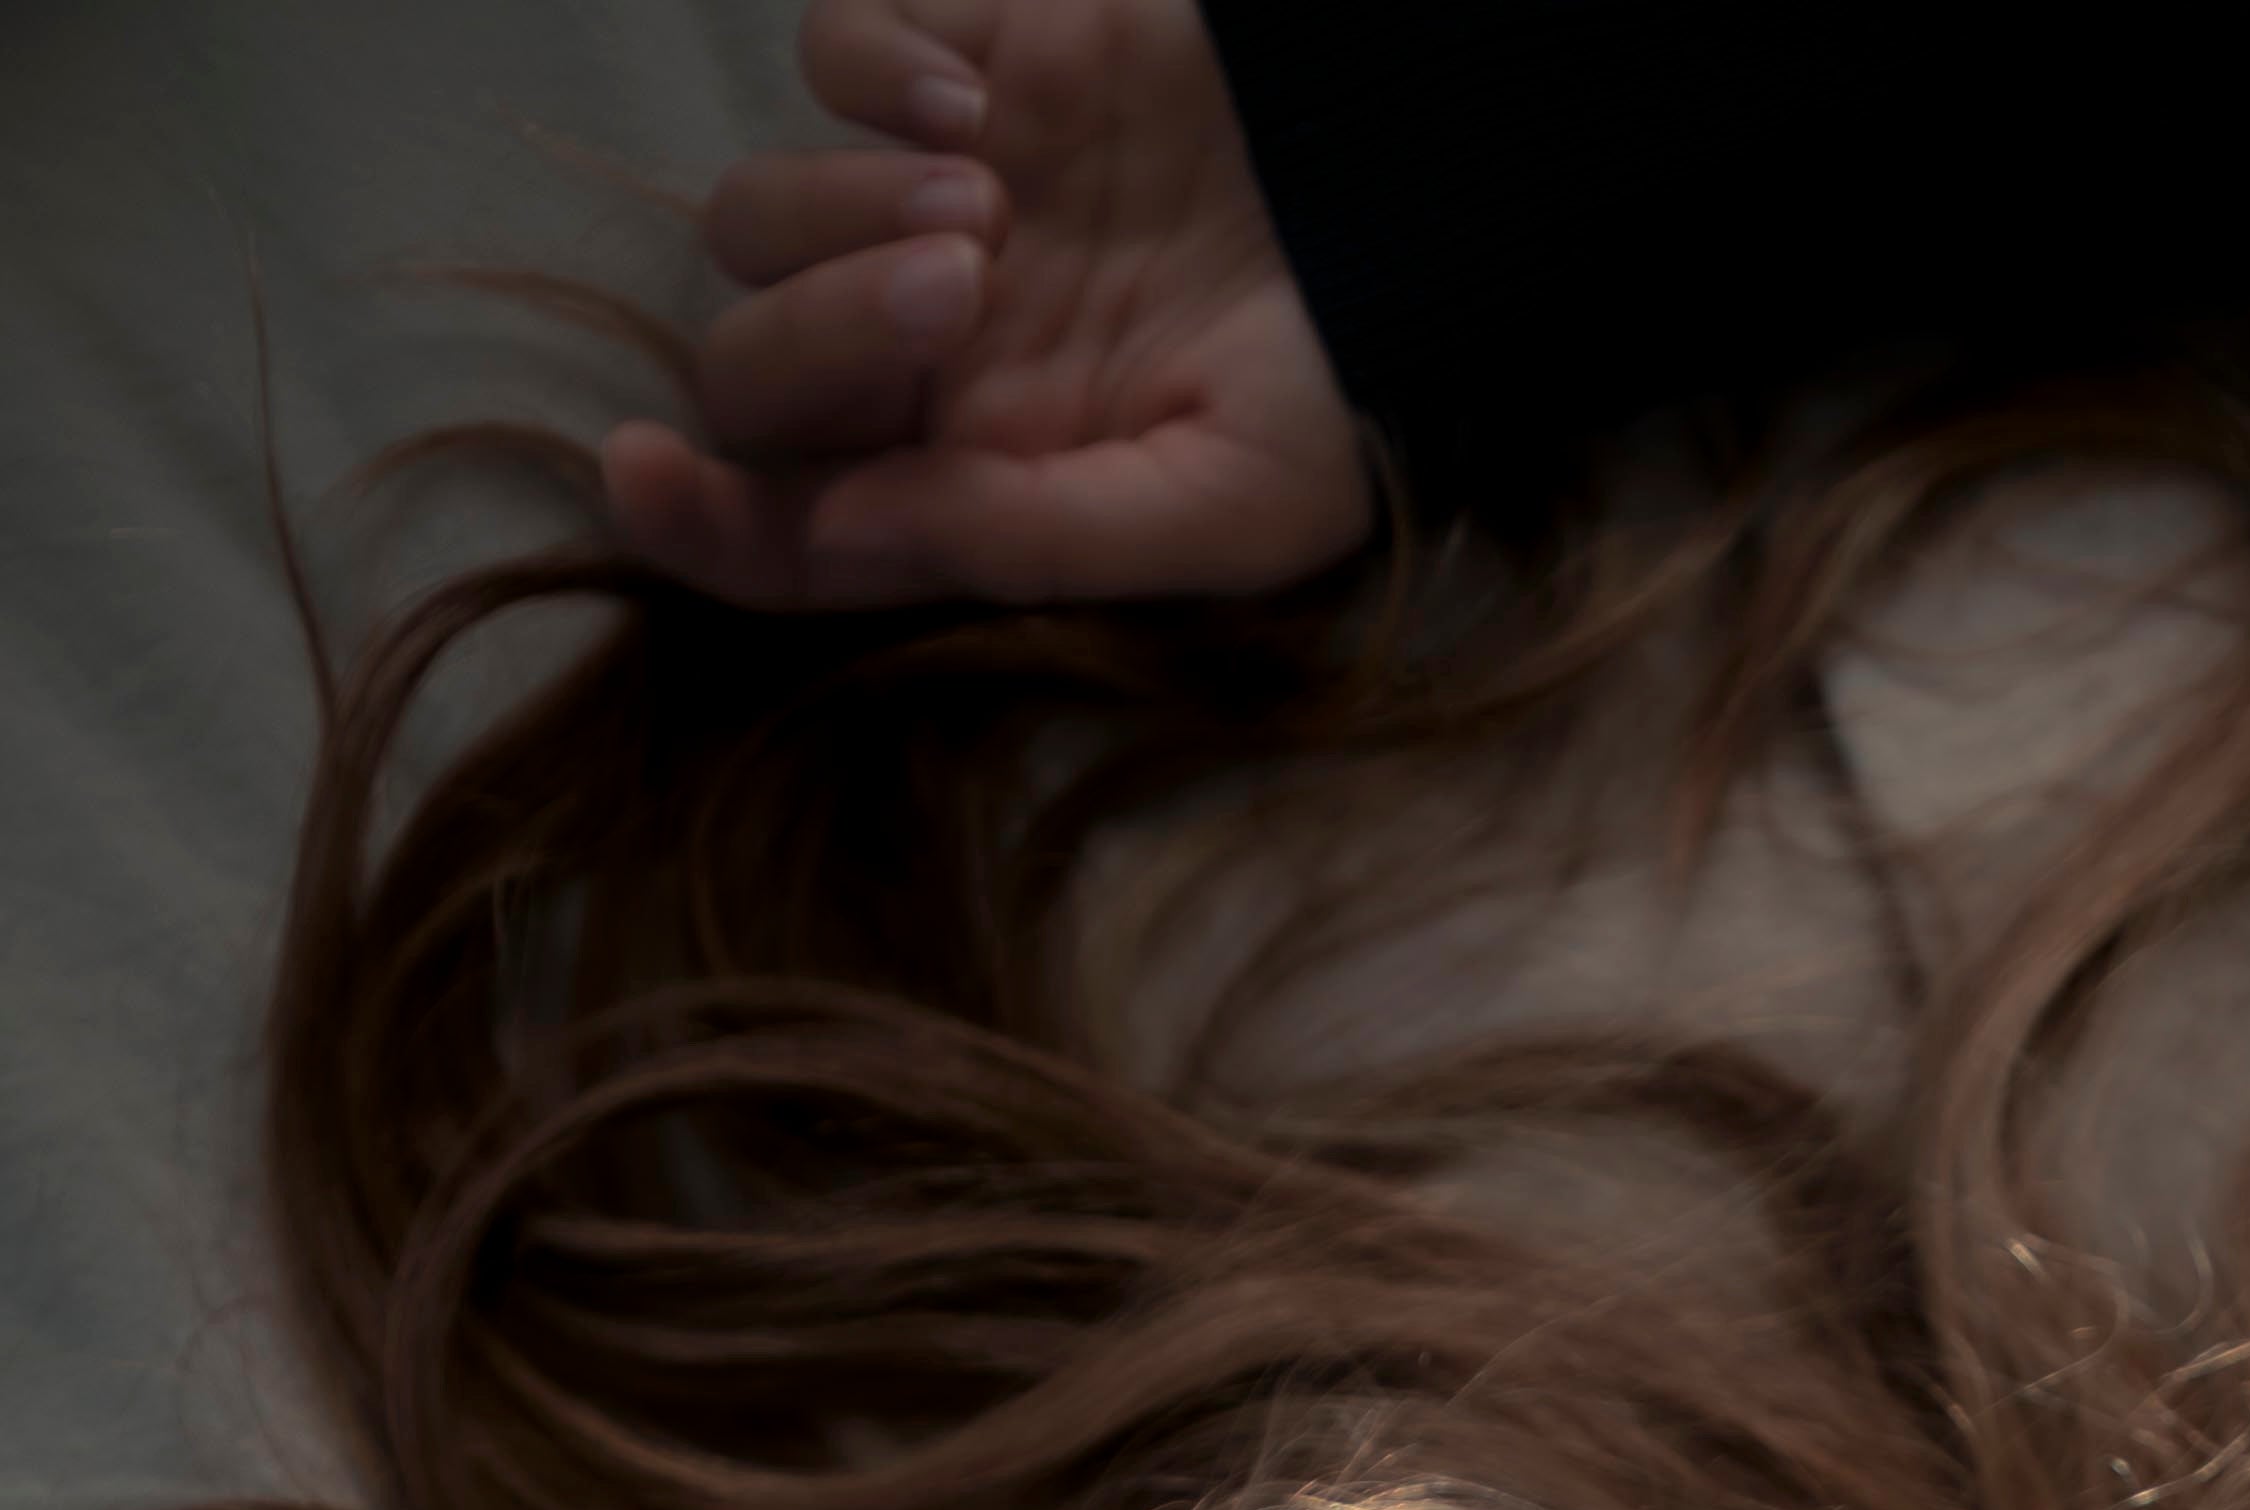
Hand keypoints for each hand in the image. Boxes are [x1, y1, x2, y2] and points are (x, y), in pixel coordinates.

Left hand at [605, 0, 1369, 610]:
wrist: (1428, 193)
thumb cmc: (1344, 382)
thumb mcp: (1218, 509)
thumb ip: (1021, 540)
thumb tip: (831, 536)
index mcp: (973, 487)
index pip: (782, 524)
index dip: (695, 520)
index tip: (643, 471)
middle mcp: (925, 361)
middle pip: (748, 368)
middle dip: (818, 337)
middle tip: (963, 292)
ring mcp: (930, 202)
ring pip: (756, 213)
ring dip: (842, 210)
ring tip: (994, 205)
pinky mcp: (966, 59)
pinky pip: (831, 50)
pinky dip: (874, 73)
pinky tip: (982, 110)